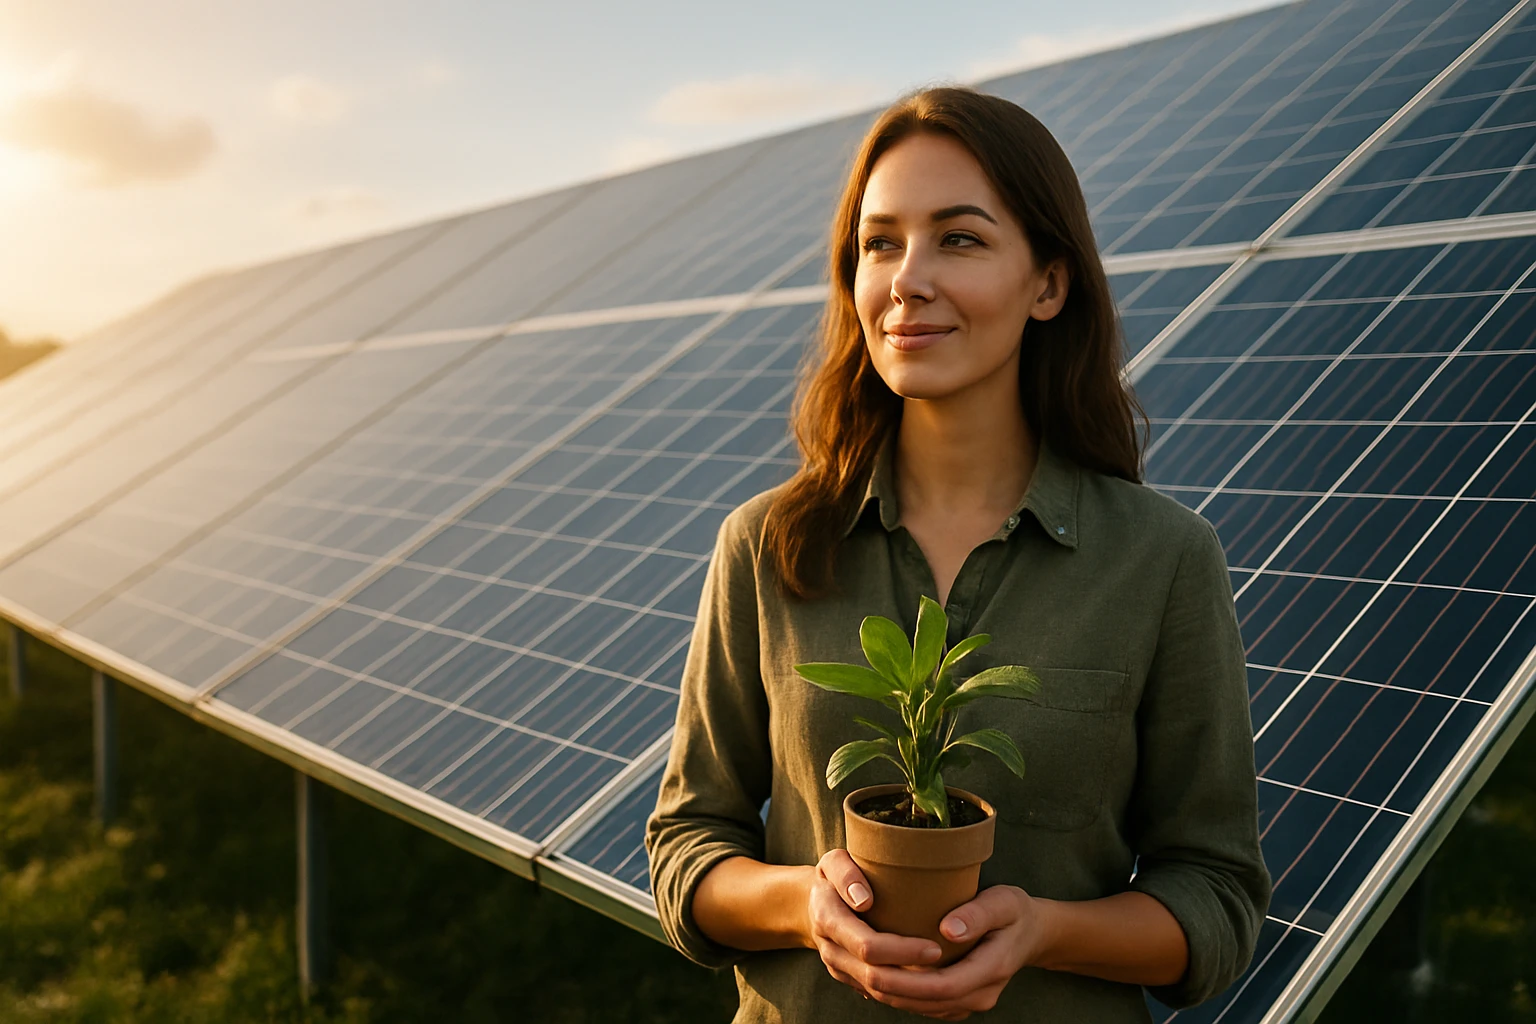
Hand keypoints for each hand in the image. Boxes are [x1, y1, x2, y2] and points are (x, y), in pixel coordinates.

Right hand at [806, 849, 943, 1000]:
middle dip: (913, 974)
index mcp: (827, 919)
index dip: (902, 950)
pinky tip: (931, 988)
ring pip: (877, 992)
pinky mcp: (850, 978)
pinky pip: (878, 994)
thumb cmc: (833, 876)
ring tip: (946, 981)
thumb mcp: (834, 862)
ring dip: (912, 992)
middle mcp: (831, 950)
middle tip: (948, 966)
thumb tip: (864, 900)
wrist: (815, 902)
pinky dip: (905, 994)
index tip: (935, 947)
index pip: (867, 945)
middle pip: (874, 975)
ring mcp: (839, 969)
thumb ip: (844, 872)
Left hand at [855, 885, 1050, 1020]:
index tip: (877, 965)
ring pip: (922, 1007)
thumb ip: (978, 914)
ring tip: (857, 973)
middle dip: (889, 989)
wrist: (1032, 932)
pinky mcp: (960, 1000)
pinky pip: (925, 1005)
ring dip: (889, 994)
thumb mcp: (1003, 902)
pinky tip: (875, 978)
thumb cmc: (1014, 911)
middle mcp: (981, 994)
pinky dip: (899, 994)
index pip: (943, 985)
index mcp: (992, 969)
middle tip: (855, 969)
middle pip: (927, 1001)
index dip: (908, 979)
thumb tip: (948, 929)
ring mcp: (971, 1001)